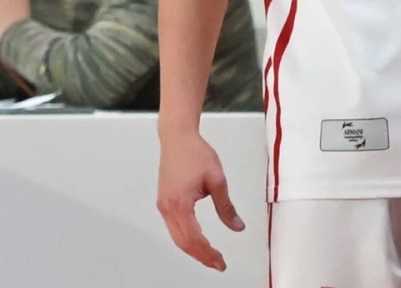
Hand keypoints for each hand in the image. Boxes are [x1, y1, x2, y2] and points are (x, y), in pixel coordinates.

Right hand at [157, 130, 243, 271]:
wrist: (178, 138)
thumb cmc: (195, 153)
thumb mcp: (217, 180)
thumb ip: (226, 207)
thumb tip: (237, 226)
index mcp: (180, 204)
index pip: (194, 239)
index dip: (208, 254)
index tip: (221, 262)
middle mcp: (167, 208)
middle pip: (183, 243)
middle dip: (201, 256)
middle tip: (218, 264)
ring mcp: (163, 206)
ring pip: (177, 238)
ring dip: (193, 249)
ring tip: (211, 256)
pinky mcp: (164, 202)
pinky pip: (174, 228)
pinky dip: (186, 239)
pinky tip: (197, 242)